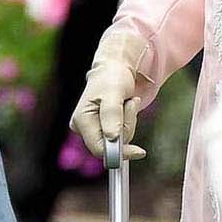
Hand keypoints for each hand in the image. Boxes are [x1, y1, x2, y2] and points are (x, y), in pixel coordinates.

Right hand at [71, 27, 146, 160]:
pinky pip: (121, 135)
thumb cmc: (112, 77)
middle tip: (130, 104)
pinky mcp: (102, 128)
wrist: (115, 68)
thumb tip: (112, 138)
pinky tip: (125, 107)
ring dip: (129, 122)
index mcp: (81, 120)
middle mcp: (83, 127)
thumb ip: (112, 115)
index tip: (140, 151)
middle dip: (126, 128)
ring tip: (127, 102)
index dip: (119, 152)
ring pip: (118, 140)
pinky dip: (127, 122)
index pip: (99, 149)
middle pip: (110, 146)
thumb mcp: (113, 93)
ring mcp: (92, 129)